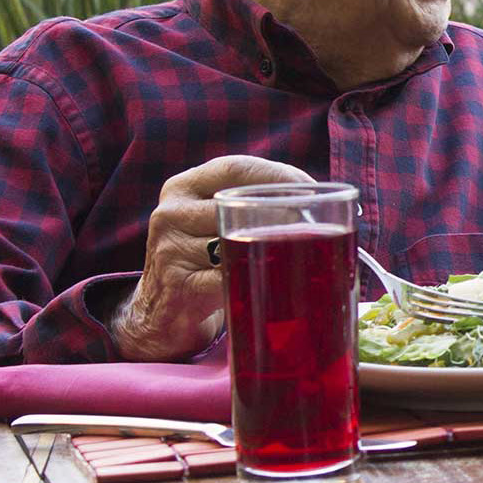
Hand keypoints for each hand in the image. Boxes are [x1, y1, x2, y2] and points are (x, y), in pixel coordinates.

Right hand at [110, 155, 312, 360]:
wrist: (161, 315)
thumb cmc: (204, 262)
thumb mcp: (212, 222)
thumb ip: (247, 204)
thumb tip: (320, 200)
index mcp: (182, 188)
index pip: (235, 167)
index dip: (278, 174)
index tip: (312, 189)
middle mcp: (170, 213)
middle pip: (238, 205)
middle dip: (284, 215)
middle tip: (320, 226)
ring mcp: (170, 250)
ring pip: (237, 243)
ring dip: (273, 250)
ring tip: (303, 256)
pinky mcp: (178, 287)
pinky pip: (229, 279)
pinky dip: (256, 281)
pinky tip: (274, 284)